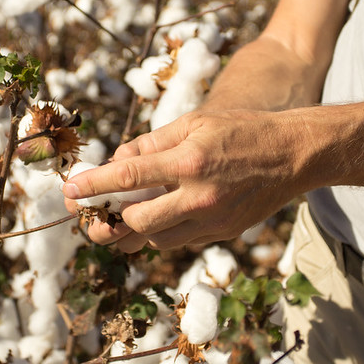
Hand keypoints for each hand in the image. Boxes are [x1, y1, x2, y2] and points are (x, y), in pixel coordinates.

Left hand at [63, 109, 315, 251]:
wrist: (294, 154)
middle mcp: (199, 195)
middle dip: (111, 221)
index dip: (93, 186)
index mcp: (188, 161)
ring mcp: (213, 219)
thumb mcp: (196, 121)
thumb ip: (153, 142)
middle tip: (97, 215)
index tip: (69, 191)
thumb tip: (118, 160)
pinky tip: (160, 217)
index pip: (127, 178)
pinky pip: (181, 241)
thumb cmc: (242, 129)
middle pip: (137, 222)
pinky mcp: (224, 233)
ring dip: (137, 229)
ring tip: (127, 215)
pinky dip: (164, 232)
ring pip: (157, 240)